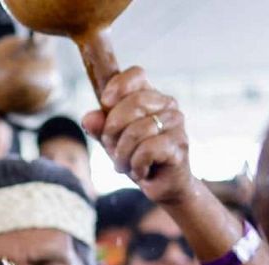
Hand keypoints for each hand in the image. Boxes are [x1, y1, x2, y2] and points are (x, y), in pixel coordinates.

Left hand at [83, 67, 193, 205]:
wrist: (163, 186)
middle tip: (112, 149)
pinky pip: (147, 150)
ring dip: (123, 154)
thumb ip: (100, 127)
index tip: (105, 103)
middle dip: (113, 131)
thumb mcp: (113, 141)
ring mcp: (176, 124)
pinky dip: (136, 165)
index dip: (117, 86)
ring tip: (126, 164)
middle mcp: (167, 105)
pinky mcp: (179, 145)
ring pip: (137, 130)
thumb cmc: (138, 158)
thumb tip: (89, 118)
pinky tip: (141, 171)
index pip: (136, 74)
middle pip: (133, 103)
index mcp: (151, 96)